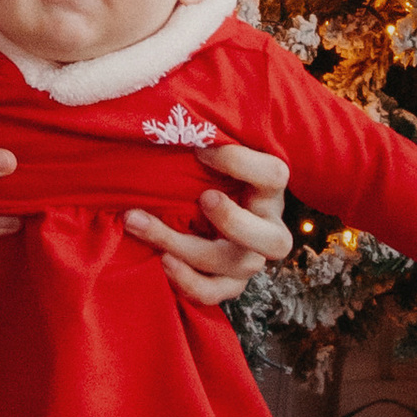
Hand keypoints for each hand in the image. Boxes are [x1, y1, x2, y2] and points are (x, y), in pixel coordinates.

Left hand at [122, 140, 291, 310]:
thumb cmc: (206, 175)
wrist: (203, 209)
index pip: (274, 175)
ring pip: (235, 267)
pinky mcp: (229, 284)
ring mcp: (250, 261)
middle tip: (203, 198)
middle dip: (234, 221)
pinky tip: (161, 260)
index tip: (200, 149)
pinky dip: (187, 282)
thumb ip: (205, 143)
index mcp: (268, 191)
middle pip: (273, 241)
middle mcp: (268, 229)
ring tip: (142, 224)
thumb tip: (176, 123)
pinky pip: (215, 294)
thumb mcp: (215, 158)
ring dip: (185, 247)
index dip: (240, 162)